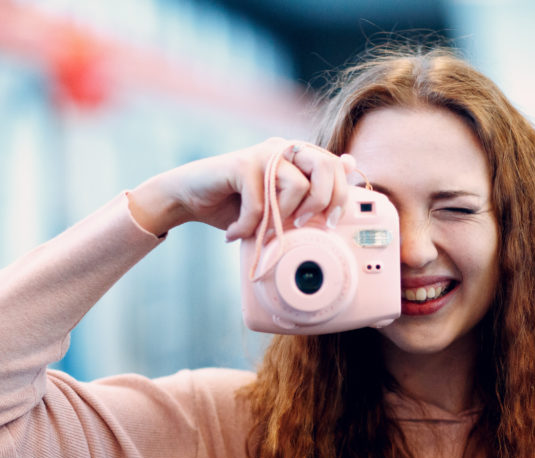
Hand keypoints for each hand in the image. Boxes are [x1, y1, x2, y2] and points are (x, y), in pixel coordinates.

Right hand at [128, 138, 355, 238]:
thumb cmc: (235, 206)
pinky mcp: (242, 164)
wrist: (188, 200)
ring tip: (262, 231)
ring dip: (281, 219)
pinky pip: (261, 203)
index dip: (341, 195)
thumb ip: (306, 199)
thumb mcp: (277, 209)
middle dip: (321, 202)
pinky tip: (235, 233)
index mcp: (296, 156)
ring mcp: (263, 154)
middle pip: (324, 167)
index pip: (334, 166)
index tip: (330, 223)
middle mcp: (283, 148)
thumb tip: (345, 183)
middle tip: (301, 226)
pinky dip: (248, 226)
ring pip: (297, 186)